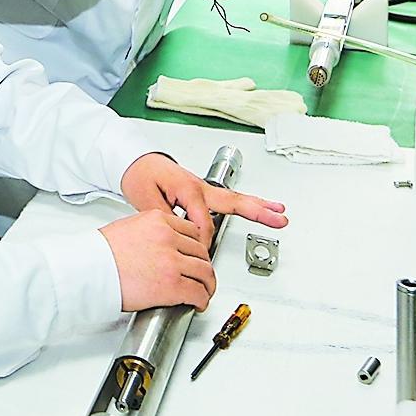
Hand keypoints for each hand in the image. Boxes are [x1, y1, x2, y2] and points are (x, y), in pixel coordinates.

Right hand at [98, 209, 216, 312]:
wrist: (90, 270)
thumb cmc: (100, 253)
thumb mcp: (129, 228)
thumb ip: (150, 232)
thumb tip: (161, 245)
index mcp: (158, 221)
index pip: (191, 231)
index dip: (197, 247)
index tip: (196, 255)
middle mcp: (168, 237)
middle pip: (201, 251)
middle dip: (204, 266)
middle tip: (202, 276)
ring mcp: (172, 261)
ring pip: (205, 271)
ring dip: (207, 284)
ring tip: (204, 291)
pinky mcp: (172, 284)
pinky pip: (198, 292)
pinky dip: (202, 299)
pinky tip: (198, 303)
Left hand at [120, 153, 288, 250]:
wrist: (136, 161)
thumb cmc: (140, 176)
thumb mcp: (146, 199)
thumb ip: (165, 219)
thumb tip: (182, 236)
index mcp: (187, 188)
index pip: (202, 225)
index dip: (200, 243)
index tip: (196, 254)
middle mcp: (199, 186)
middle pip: (233, 202)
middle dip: (258, 212)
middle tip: (279, 220)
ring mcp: (203, 187)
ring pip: (235, 198)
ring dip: (258, 206)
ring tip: (280, 213)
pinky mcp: (203, 191)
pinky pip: (228, 199)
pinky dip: (246, 202)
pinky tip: (259, 207)